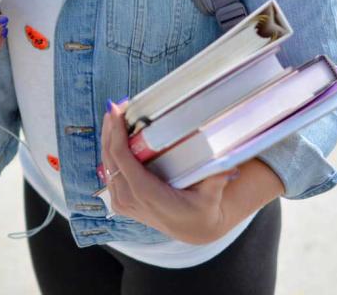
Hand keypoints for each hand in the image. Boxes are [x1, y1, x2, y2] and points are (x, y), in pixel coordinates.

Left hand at [101, 100, 239, 244]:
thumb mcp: (212, 196)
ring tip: (114, 115)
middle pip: (110, 158)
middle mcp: (130, 199)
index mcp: (146, 194)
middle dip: (110, 130)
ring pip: (106, 165)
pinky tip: (114, 135)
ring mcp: (123, 202)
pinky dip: (110, 152)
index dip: (116, 134)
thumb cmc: (202, 209)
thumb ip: (217, 180)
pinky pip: (110, 172)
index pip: (122, 160)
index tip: (117, 112)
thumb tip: (230, 165)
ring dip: (108, 139)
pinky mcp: (122, 201)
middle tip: (115, 106)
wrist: (194, 229)